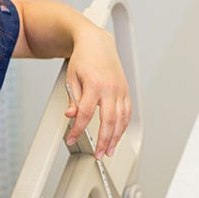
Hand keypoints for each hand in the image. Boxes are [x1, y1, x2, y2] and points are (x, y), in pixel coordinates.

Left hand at [63, 27, 130, 159]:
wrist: (96, 43)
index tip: (71, 138)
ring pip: (121, 119)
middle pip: (108, 120)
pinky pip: (127, 112)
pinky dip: (123, 126)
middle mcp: (110, 88)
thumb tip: (72, 116)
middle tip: (98, 154)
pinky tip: (118, 135)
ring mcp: (120, 89)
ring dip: (116, 138)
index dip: (78, 129)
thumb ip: (74, 99)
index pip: (85, 114)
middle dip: (103, 141)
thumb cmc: (83, 59)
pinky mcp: (126, 90)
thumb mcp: (71, 78)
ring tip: (109, 150)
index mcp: (94, 84)